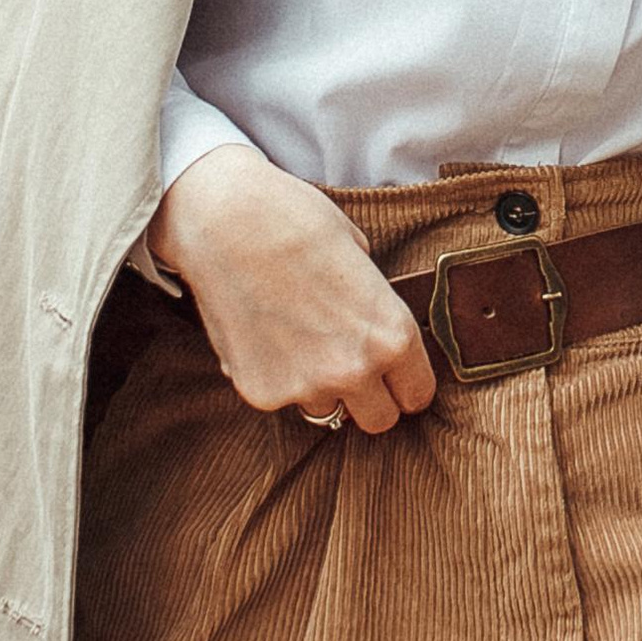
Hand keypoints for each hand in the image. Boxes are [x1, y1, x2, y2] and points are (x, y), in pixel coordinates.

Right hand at [146, 146, 437, 430]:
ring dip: (317, 385)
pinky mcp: (260, 392)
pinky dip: (273, 375)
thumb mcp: (359, 252)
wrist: (224, 220)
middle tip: (346, 364)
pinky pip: (280, 396)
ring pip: (325, 408)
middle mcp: (355, 370)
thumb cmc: (295, 221)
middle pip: (379, 420)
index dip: (406, 383)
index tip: (393, 375)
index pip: (417, 394)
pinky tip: (262, 333)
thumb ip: (372, 303)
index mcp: (392, 335)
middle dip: (368, 397)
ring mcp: (305, 387)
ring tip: (295, 336)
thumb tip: (369, 323)